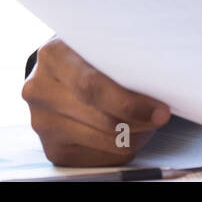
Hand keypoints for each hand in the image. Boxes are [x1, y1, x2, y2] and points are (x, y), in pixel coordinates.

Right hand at [21, 36, 170, 166]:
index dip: (130, 102)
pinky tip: (126, 132)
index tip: (159, 108)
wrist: (59, 71)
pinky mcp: (52, 148)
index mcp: (53, 55)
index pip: (92, 86)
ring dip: (134, 136)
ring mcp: (42, 121)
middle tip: (161, 117)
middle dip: (139, 121)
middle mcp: (40, 89)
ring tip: (146, 123)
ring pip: (102, 140)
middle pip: (100, 117)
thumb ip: (120, 59)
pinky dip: (121, 148)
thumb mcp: (99, 44)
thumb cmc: (88, 56)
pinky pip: (98, 157)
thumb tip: (159, 86)